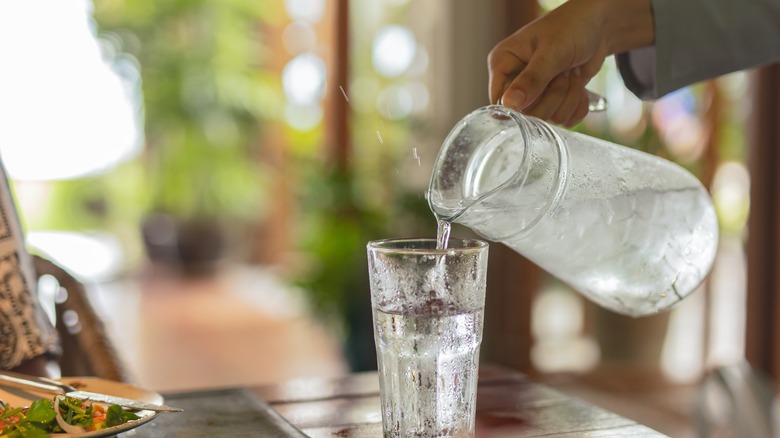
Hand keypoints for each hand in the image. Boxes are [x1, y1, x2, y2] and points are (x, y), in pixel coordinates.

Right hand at [488, 0, 653, 125]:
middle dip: (552, 95)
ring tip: (570, 73)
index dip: (521, 102)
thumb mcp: (551, 51)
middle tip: (562, 73)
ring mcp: (534, 94)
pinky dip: (577, 104)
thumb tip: (510, 104)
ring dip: (567, 97)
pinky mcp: (553, 101)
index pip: (499, 100)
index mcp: (503, 63)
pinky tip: (578, 84)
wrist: (599, 26)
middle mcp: (515, 81)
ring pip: (547, 117)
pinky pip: (563, 120)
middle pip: (526, 113)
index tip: (542, 88)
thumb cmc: (571, 27)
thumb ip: (531, 79)